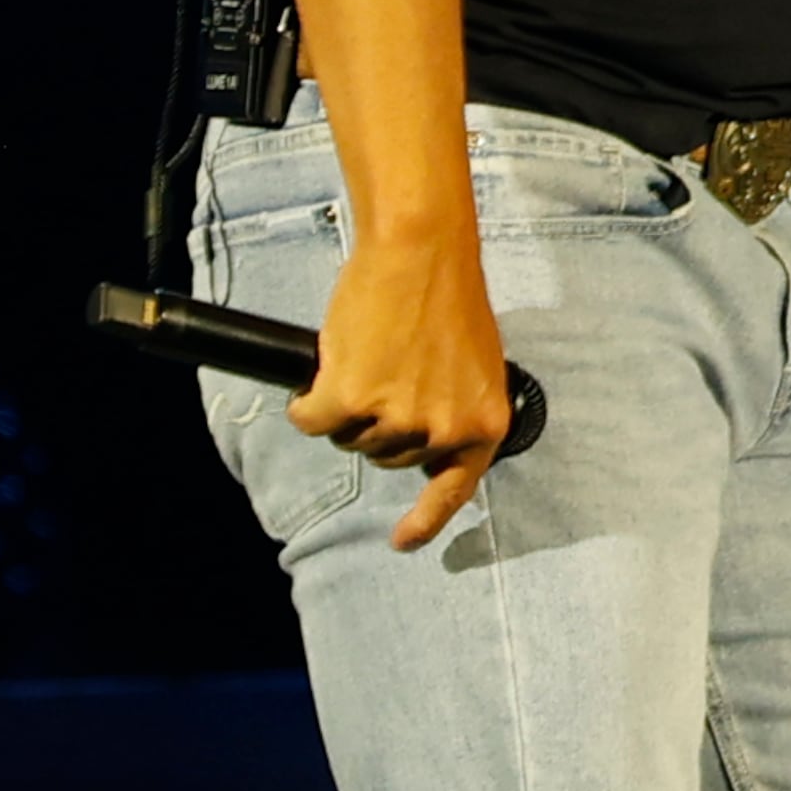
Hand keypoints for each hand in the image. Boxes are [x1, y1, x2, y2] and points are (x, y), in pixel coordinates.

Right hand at [291, 231, 513, 552]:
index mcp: (483, 421)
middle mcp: (443, 430)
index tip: (402, 541)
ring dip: (345, 405)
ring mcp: (396, 420)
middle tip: (388, 366)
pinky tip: (323, 368)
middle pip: (386, 455)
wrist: (421, 249)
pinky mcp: (350, 401)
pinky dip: (307, 401)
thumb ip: (454, 405)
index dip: (426, 520)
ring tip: (368, 352)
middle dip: (377, 420)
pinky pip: (312, 420)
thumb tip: (424, 435)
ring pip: (349, 437)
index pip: (454, 488)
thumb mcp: (471, 362)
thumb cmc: (445, 294)